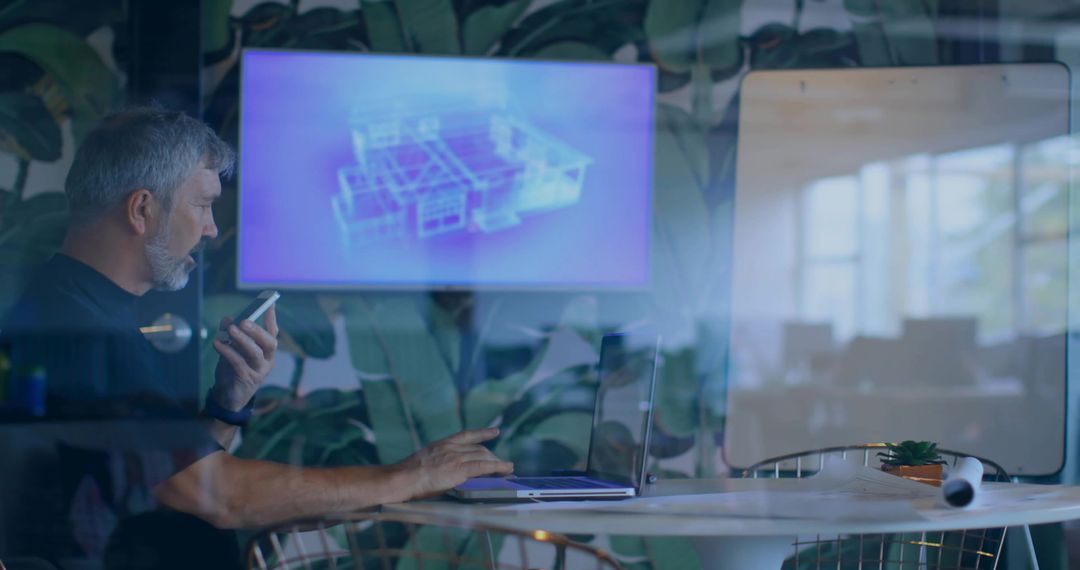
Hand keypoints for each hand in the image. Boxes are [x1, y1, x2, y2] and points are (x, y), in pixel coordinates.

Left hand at [212, 304, 278, 410]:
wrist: (229, 397)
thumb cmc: (233, 370)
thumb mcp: (231, 350)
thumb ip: (230, 335)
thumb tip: (226, 318)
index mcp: (266, 351)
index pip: (272, 333)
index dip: (271, 318)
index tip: (269, 303)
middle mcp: (267, 360)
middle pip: (269, 343)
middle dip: (257, 330)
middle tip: (244, 321)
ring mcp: (259, 371)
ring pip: (255, 353)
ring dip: (242, 340)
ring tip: (231, 329)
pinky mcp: (247, 379)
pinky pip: (239, 363)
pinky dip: (228, 352)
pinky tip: (217, 344)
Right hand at [395, 428, 513, 498]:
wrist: (402, 478)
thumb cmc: (406, 475)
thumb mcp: (422, 460)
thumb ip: (435, 461)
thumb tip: (440, 469)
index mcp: (441, 444)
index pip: (466, 435)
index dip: (482, 433)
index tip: (494, 432)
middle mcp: (451, 447)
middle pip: (478, 448)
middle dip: (492, 456)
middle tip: (501, 464)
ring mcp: (456, 457)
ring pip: (483, 456)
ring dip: (498, 463)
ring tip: (507, 469)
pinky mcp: (459, 470)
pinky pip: (484, 467)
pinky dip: (498, 467)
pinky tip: (506, 469)